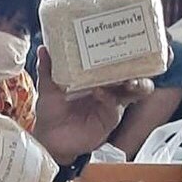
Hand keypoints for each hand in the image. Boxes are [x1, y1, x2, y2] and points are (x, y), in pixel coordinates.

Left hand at [33, 46, 153, 163]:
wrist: (48, 137)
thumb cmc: (51, 111)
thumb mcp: (48, 87)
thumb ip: (48, 69)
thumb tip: (43, 49)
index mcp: (97, 78)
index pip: (117, 64)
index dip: (125, 55)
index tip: (123, 44)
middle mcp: (108, 90)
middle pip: (132, 76)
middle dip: (137, 68)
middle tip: (133, 60)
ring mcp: (110, 105)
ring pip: (133, 93)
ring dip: (134, 84)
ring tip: (127, 79)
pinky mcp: (108, 120)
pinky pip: (114, 108)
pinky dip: (109, 99)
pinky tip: (100, 92)